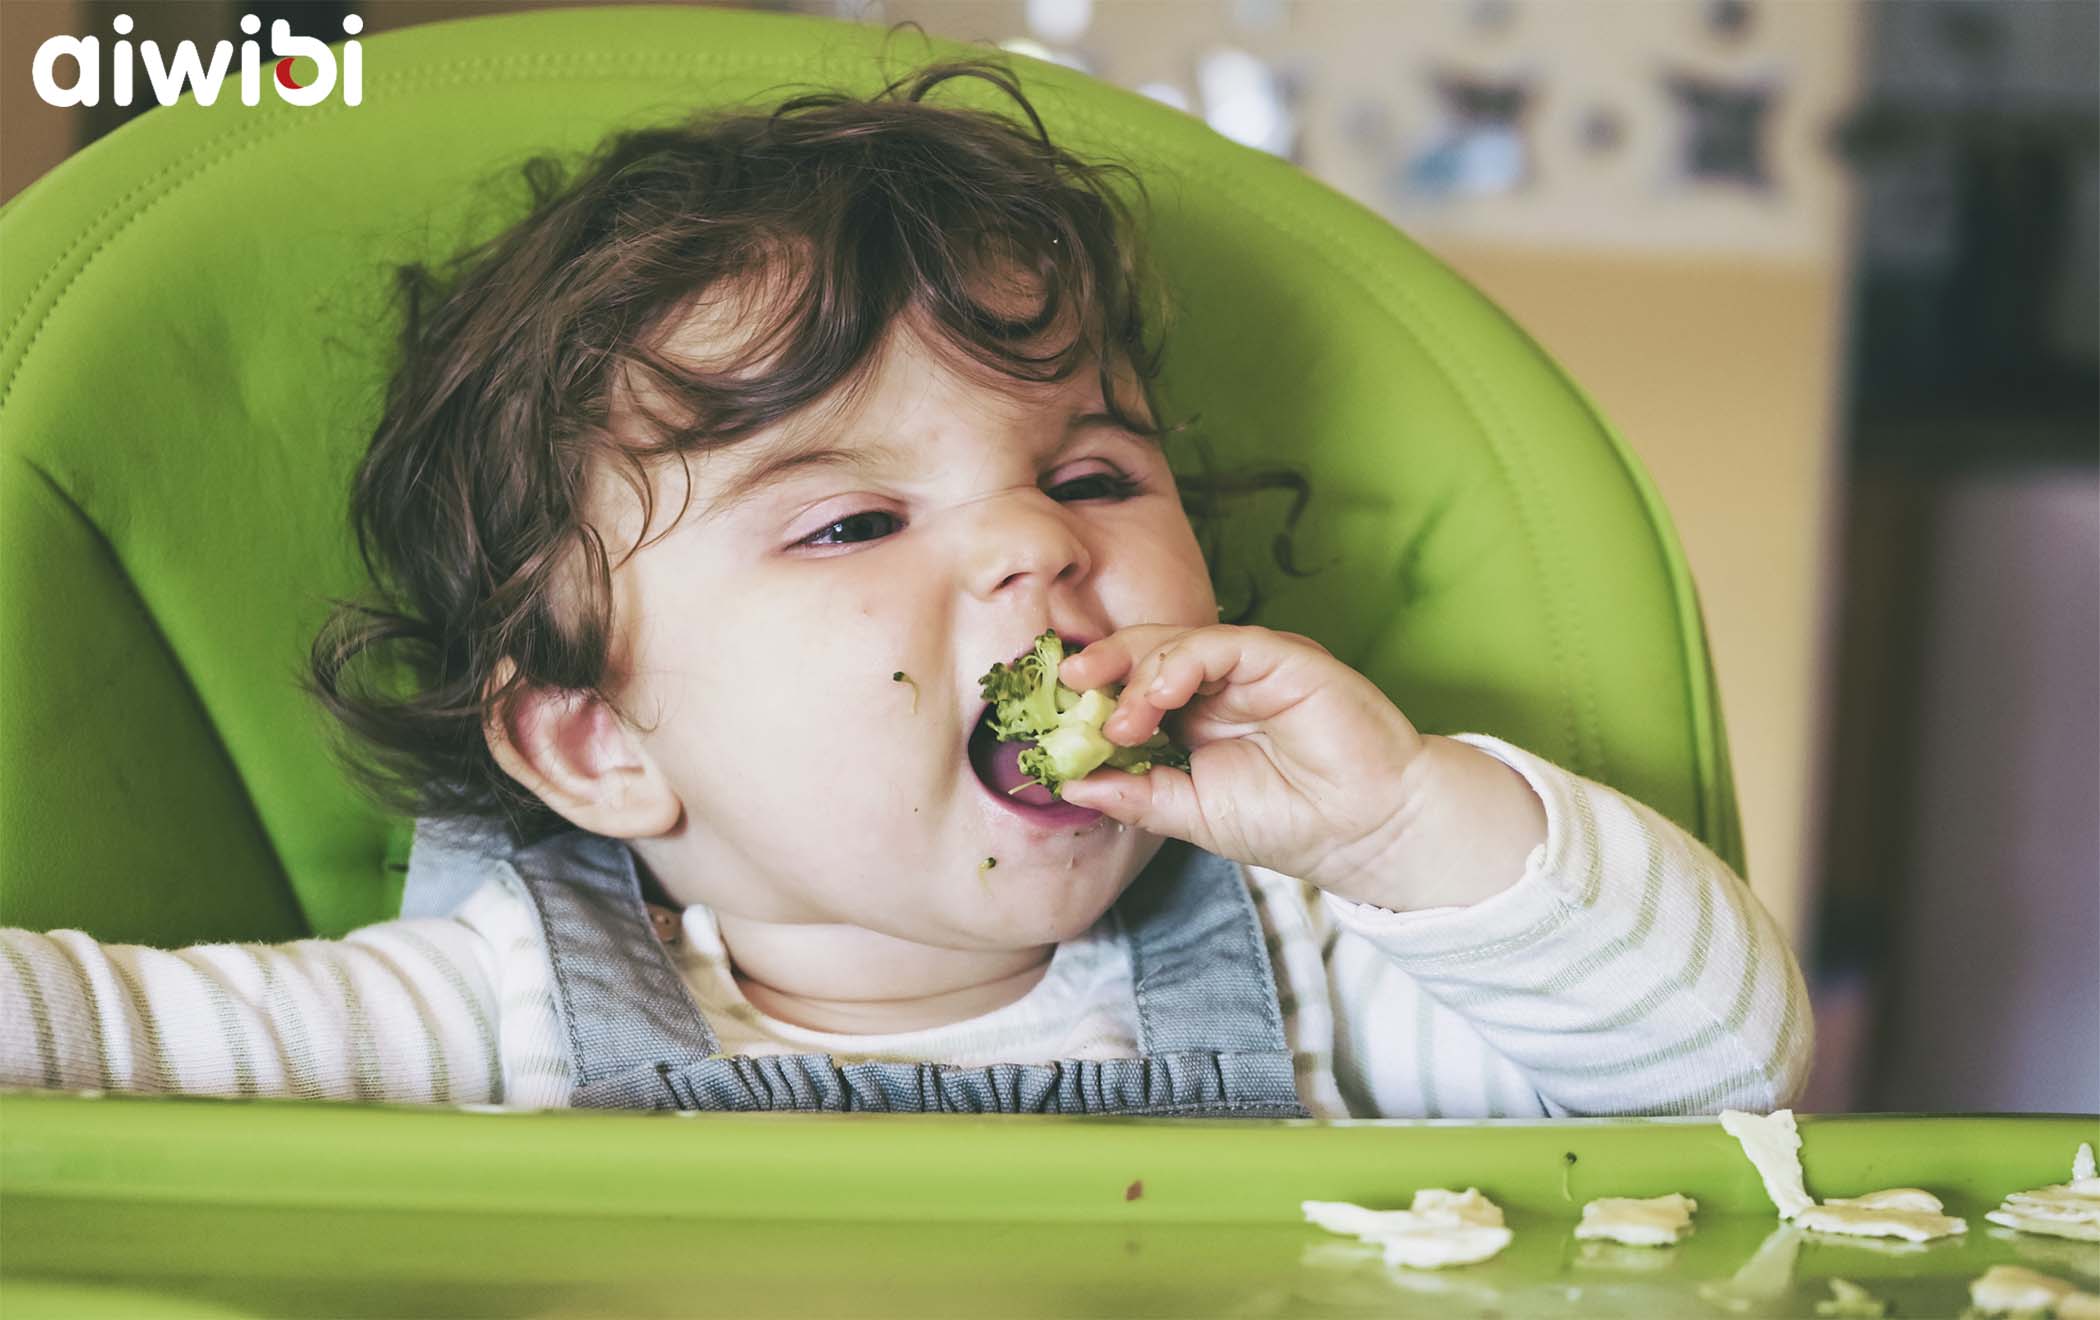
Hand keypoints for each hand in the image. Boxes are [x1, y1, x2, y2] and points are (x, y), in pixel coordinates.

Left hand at [1056, 624, 1544, 910]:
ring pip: (1174, 640)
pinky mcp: (1281, 656)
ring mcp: (1250, 666)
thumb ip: (1136, 794)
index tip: (1050, 717)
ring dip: (1135, 673)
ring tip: (1122, 719)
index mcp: (1195, 715)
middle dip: (1100, 666)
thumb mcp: (1193, 813)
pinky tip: (1157, 696)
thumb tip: (1070, 782)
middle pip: (1143, 652)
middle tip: (1067, 688)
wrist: (1366, 833)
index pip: (1129, 686)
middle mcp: (1219, 682)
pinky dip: (1178, 662)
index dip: (1090, 694)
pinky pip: (1219, 642)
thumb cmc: (1291, 822)